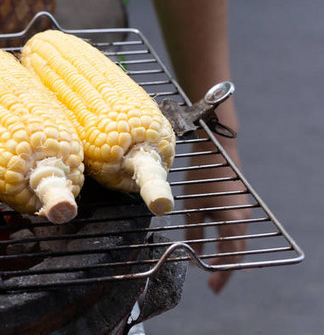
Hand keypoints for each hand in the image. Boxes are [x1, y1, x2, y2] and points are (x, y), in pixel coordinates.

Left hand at [182, 143, 249, 292]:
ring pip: (238, 242)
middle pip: (237, 251)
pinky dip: (229, 243)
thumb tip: (193, 255)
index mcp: (235, 220)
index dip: (224, 273)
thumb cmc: (203, 176)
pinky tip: (219, 249)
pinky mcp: (239, 206)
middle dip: (226, 268)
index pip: (233, 255)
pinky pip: (236, 231)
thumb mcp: (194, 206)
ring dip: (227, 256)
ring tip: (214, 270)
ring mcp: (244, 212)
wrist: (217, 150)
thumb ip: (194, 232)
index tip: (213, 287)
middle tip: (212, 284)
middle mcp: (244, 218)